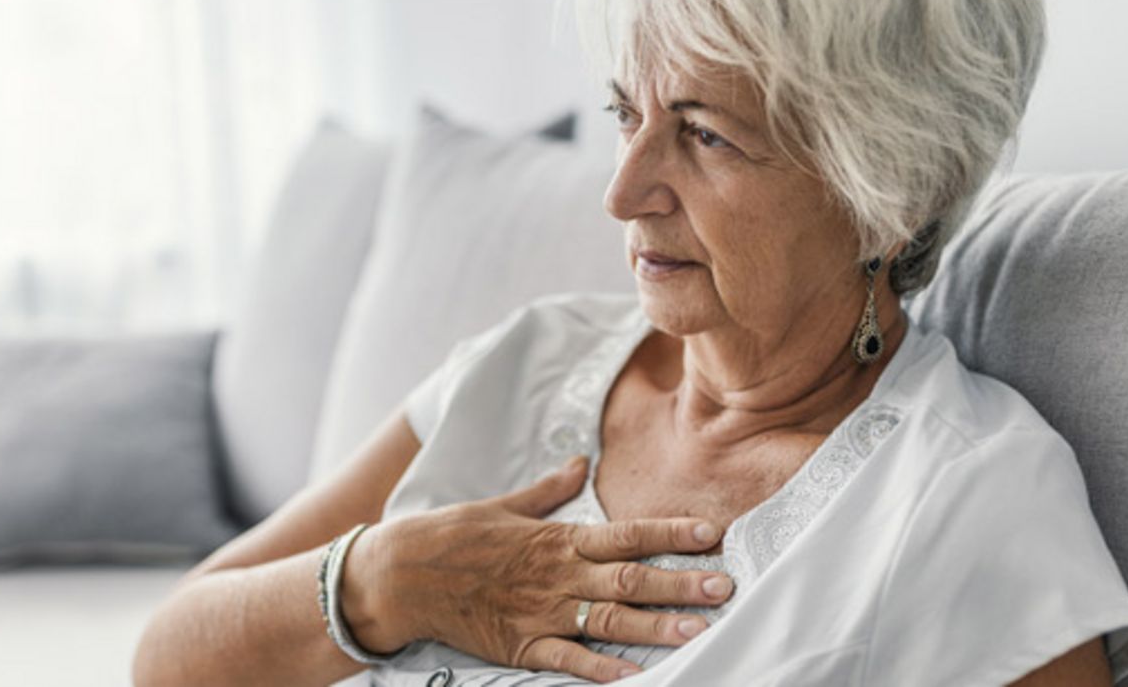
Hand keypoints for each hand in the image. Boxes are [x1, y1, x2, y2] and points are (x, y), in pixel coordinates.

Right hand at [340, 456, 733, 682]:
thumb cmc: (454, 536)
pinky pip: (569, 660)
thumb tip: (579, 462)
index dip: (671, 533)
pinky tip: (637, 677)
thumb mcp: (505, 505)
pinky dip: (603, 670)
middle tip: (725, 588)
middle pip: (631, 579)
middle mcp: (559, 576)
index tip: (711, 533)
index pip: (627, 534)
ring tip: (698, 632)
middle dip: (681, 583)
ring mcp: (542, 612)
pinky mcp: (522, 645)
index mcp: (558, 539)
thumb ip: (549, 490)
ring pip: (610, 621)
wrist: (403, 574)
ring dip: (657, 627)